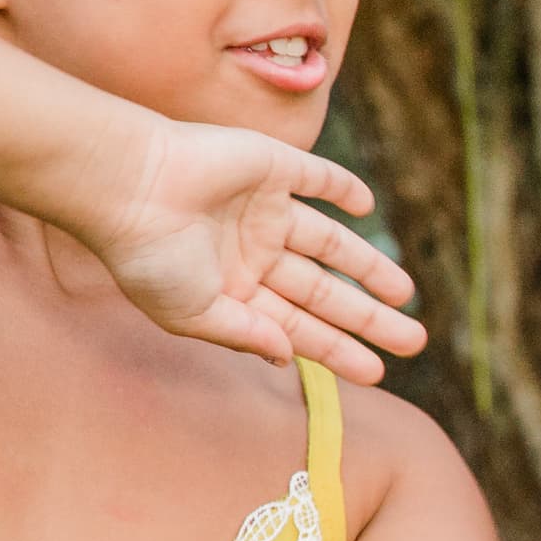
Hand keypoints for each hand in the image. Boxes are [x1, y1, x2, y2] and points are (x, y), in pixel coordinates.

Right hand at [82, 117, 426, 383]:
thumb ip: (243, 335)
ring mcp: (264, 209)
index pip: (299, 325)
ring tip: (407, 294)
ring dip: (370, 266)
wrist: (126, 184)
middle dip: (367, 317)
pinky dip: (345, 190)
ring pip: (332, 243)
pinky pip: (319, 178)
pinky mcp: (272, 167)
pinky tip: (368, 208)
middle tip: (413, 342)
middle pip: (324, 291)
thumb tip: (289, 357)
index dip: (338, 349)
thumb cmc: (147, 254)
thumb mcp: (193, 313)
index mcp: (233, 289)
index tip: (377, 373)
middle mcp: (253, 251)